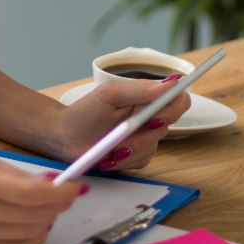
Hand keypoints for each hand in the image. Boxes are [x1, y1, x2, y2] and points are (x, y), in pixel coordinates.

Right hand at [0, 155, 83, 243]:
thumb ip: (18, 175)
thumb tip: (52, 183)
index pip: (36, 195)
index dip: (62, 192)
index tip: (74, 187)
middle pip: (39, 215)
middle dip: (58, 205)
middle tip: (63, 195)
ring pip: (33, 235)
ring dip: (48, 222)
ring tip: (46, 209)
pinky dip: (34, 238)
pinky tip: (34, 225)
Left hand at [55, 76, 190, 170]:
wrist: (65, 137)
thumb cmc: (84, 111)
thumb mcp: (109, 95)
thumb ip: (139, 89)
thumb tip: (171, 83)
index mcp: (145, 96)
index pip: (178, 99)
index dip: (174, 108)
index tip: (156, 117)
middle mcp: (149, 115)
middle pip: (168, 125)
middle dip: (143, 133)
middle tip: (123, 133)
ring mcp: (145, 136)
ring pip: (154, 146)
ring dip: (130, 148)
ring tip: (109, 146)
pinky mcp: (137, 155)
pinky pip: (143, 160)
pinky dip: (125, 160)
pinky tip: (109, 156)